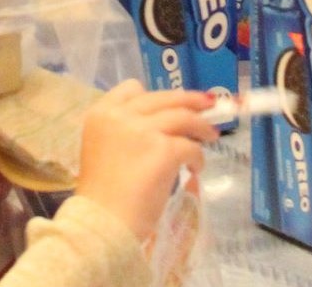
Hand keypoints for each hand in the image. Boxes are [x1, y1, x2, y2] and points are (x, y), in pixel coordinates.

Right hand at [74, 82, 217, 240]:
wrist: (103, 223)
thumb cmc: (103, 196)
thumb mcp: (103, 150)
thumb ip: (125, 131)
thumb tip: (164, 124)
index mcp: (101, 114)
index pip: (131, 87)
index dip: (155, 96)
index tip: (172, 103)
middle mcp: (120, 115)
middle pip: (164, 98)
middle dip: (189, 101)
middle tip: (208, 106)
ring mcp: (142, 130)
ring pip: (182, 117)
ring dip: (201, 126)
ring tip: (211, 136)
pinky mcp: (163, 149)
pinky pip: (190, 147)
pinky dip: (198, 157)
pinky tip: (196, 168)